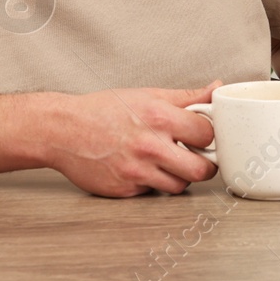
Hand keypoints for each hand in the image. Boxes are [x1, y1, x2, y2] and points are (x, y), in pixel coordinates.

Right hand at [47, 82, 221, 196]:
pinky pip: (153, 193)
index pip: (207, 134)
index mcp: (160, 118)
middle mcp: (150, 146)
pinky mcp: (124, 190)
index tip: (203, 136)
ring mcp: (136, 172)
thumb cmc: (103, 110)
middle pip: (202, 170)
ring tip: (169, 162)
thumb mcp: (149, 95)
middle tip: (198, 158)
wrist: (62, 130)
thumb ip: (187, 96)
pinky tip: (144, 169)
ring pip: (180, 186)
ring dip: (180, 176)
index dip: (209, 135)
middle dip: (205, 164)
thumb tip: (216, 88)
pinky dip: (153, 184)